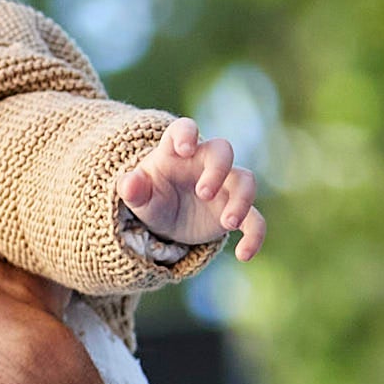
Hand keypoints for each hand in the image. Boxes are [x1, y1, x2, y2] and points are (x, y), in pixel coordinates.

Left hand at [116, 116, 266, 261]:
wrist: (163, 220)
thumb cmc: (150, 196)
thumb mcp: (137, 196)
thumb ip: (131, 188)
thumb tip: (128, 183)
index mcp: (175, 152)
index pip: (184, 129)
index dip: (187, 134)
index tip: (185, 149)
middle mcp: (204, 164)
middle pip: (223, 150)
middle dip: (218, 169)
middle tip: (203, 193)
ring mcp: (223, 186)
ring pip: (245, 181)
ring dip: (241, 200)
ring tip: (227, 223)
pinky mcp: (234, 210)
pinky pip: (254, 219)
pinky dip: (255, 235)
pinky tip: (244, 254)